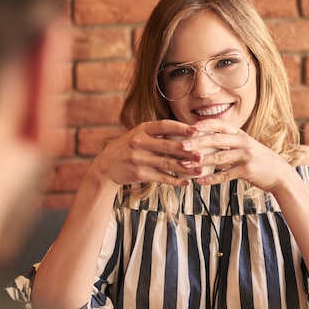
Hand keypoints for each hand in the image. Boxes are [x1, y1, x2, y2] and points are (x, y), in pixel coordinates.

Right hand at [92, 120, 207, 186]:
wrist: (106, 166)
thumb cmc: (129, 148)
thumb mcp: (139, 135)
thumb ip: (158, 133)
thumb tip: (188, 133)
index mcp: (142, 129)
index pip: (164, 125)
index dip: (180, 128)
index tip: (195, 130)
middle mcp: (139, 142)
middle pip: (167, 146)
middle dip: (187, 151)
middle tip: (202, 154)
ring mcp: (138, 158)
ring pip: (167, 163)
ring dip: (185, 168)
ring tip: (199, 170)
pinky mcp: (139, 173)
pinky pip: (161, 177)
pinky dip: (174, 180)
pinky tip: (186, 182)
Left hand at [179, 120, 292, 191]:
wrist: (280, 174)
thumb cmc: (259, 160)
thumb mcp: (246, 147)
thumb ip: (229, 143)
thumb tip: (207, 142)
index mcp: (241, 134)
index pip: (221, 125)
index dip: (205, 124)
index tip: (190, 127)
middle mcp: (243, 142)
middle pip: (216, 139)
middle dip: (197, 142)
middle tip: (181, 145)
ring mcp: (246, 156)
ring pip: (218, 157)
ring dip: (200, 161)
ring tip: (185, 165)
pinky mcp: (247, 171)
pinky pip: (225, 175)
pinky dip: (211, 178)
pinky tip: (200, 181)